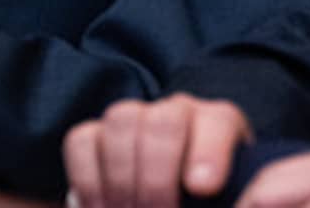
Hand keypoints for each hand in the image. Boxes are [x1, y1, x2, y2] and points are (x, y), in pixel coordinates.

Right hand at [64, 94, 252, 207]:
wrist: (182, 186)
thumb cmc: (211, 198)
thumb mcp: (227, 197)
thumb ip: (224, 199)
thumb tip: (202, 196)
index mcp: (219, 123)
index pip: (217, 123)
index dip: (209, 153)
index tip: (203, 188)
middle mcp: (178, 111)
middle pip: (164, 121)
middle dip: (157, 177)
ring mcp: (135, 116)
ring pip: (122, 121)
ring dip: (122, 178)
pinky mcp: (95, 133)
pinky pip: (81, 140)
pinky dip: (88, 179)